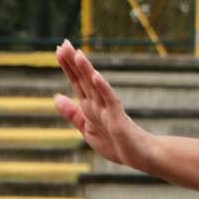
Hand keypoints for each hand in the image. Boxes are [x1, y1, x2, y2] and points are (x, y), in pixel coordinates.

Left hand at [53, 40, 155, 170]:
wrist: (141, 156)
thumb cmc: (117, 143)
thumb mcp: (88, 129)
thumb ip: (73, 114)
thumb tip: (56, 97)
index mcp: (90, 106)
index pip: (76, 82)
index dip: (67, 66)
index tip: (58, 49)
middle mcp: (99, 104)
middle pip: (83, 80)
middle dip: (73, 62)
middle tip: (63, 42)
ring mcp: (109, 110)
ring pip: (95, 87)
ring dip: (86, 70)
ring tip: (77, 54)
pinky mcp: (119, 119)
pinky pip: (110, 100)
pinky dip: (103, 88)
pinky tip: (95, 76)